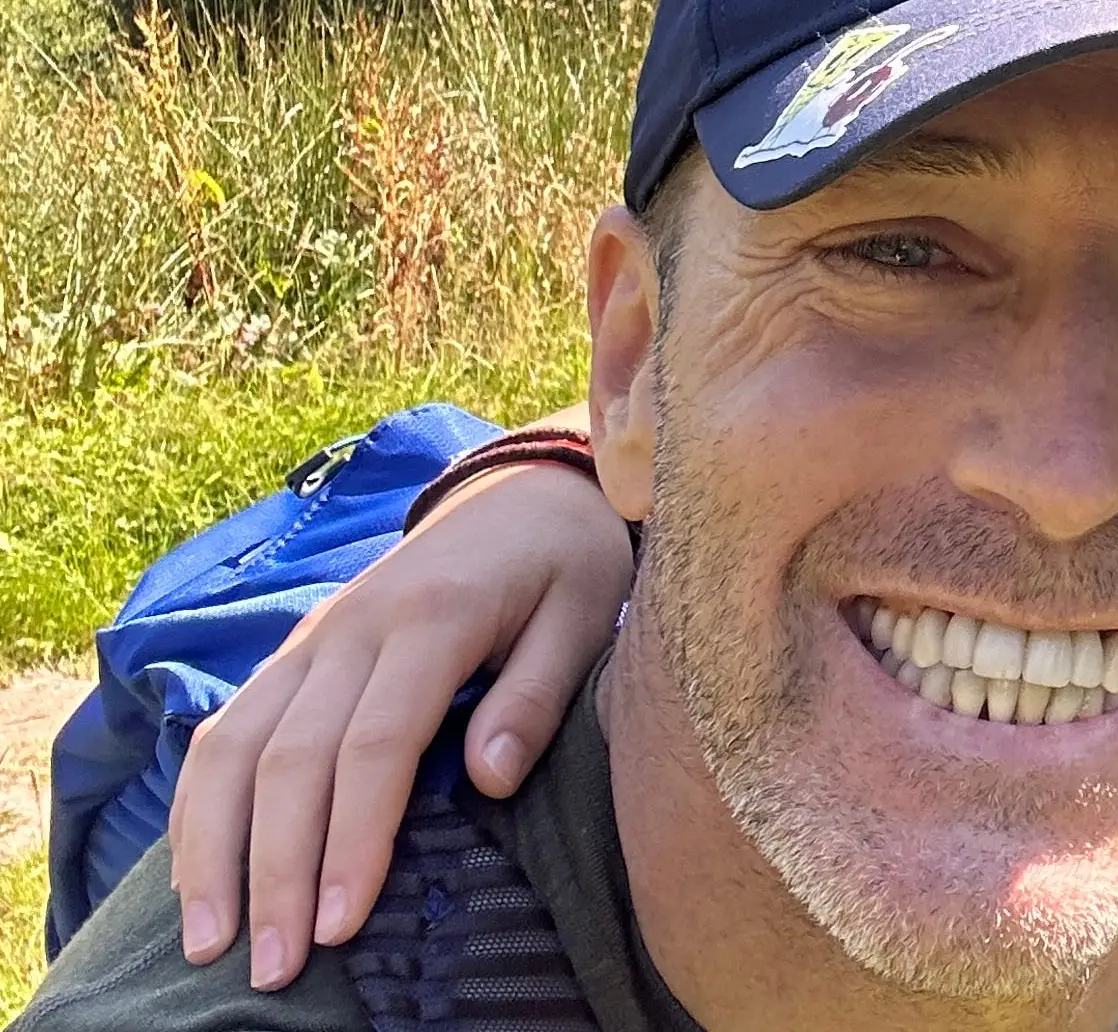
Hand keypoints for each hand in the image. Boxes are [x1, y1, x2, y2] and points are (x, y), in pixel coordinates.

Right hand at [166, 460, 634, 990]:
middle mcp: (352, 628)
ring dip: (212, 849)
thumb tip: (488, 779)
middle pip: (291, 759)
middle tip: (276, 970)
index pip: (376, 744)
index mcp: (432, 617)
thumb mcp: (584, 613)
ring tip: (208, 945)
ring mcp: (312, 640)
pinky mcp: (294, 654)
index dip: (352, 839)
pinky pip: (224, 729)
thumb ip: (538, 694)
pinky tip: (193, 873)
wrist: (527, 488)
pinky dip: (199, 804)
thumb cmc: (566, 562)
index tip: (340, 926)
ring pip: (232, 746)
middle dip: (275, 872)